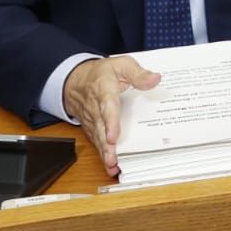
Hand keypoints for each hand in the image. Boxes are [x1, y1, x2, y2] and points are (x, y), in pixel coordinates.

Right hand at [61, 56, 160, 176]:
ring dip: (104, 153)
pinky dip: (102, 155)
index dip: (110, 123)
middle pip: (100, 128)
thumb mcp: (121, 64)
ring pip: (97, 138)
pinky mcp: (92, 128)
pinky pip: (97, 142)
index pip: (107, 107)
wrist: (75, 80)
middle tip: (112, 159)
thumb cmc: (102, 73)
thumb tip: (155, 79)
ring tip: (112, 166)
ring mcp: (92, 120)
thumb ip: (138, 73)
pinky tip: (110, 166)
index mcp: (104, 90)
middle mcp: (96, 108)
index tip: (113, 136)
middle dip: (106, 145)